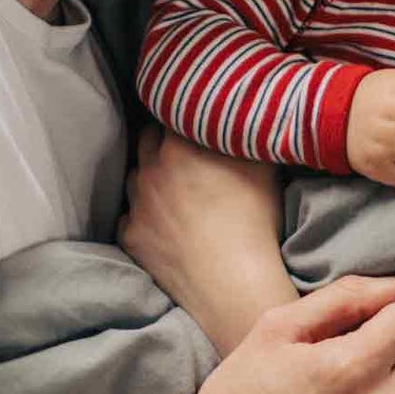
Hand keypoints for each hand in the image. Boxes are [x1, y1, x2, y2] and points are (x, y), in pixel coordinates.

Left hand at [119, 128, 292, 351]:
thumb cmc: (255, 223)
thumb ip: (246, 133)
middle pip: (148, 139)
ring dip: (151, 177)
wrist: (233, 284)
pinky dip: (144, 216)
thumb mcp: (263, 166)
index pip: (172, 109)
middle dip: (164, 141)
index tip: (197, 119)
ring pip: (136, 176)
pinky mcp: (130, 236)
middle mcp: (150, 168)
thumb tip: (244, 115)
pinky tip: (167, 224)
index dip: (185, 113)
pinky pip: (130, 216)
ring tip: (178, 191)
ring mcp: (136, 204)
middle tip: (188, 153)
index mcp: (180, 144)